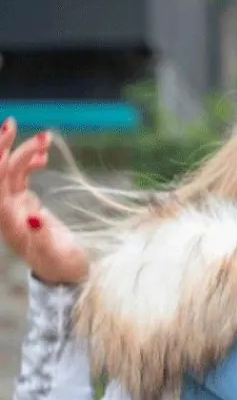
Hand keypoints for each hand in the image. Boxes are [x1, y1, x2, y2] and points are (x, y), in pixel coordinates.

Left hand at [0, 119, 87, 285]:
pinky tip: (44, 156)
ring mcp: (14, 206)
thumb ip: (41, 236)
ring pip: (9, 171)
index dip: (1, 157)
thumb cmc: (63, 266)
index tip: (13, 136)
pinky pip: (20, 177)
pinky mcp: (24, 204)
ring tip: (43, 138)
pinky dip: (30, 162)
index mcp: (8, 220)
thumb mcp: (56, 254)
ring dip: (20, 152)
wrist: (66, 276)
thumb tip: (32, 215)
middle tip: (13, 123)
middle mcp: (5, 210)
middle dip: (3, 146)